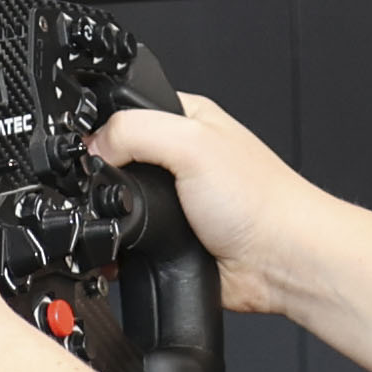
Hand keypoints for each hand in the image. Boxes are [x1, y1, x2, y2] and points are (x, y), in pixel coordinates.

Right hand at [86, 92, 332, 315]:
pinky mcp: (169, 238)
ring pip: (120, 203)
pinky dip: (122, 248)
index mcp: (186, 119)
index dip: (103, 126)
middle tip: (118, 187)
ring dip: (116, 215)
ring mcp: (174, 200)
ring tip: (133, 218)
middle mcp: (179, 157)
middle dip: (107, 176)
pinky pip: (129, 240)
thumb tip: (92, 146)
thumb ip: (135, 132)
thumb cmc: (259, 200)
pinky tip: (131, 248)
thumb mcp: (192, 143)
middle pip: (116, 158)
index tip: (94, 148)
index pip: (126, 109)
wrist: (279, 262)